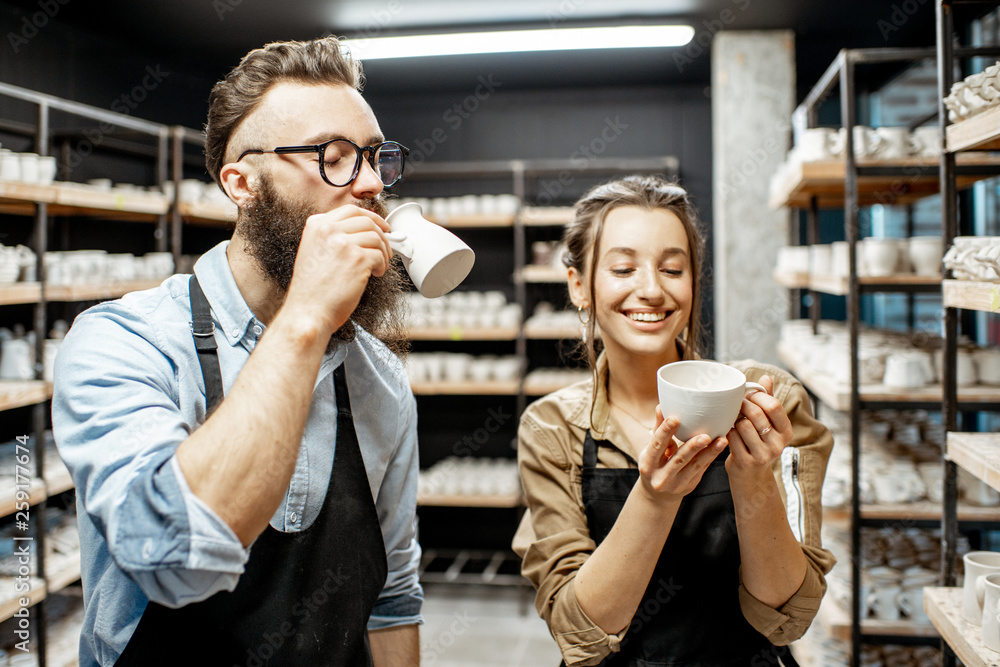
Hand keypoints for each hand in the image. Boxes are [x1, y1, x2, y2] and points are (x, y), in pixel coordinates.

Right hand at [283, 204, 391, 336]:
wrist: (308, 312)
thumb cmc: (312, 290)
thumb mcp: (313, 251)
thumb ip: (331, 236)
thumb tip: (362, 231)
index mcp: (317, 226)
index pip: (350, 210)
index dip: (371, 217)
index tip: (381, 226)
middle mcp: (329, 230)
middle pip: (367, 221)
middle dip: (382, 235)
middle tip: (386, 249)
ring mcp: (344, 243)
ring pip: (376, 238)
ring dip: (383, 253)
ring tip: (379, 266)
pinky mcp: (358, 259)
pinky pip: (380, 255)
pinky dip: (382, 266)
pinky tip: (374, 274)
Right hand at [637, 405, 727, 503]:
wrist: (658, 495)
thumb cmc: (654, 465)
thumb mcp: (651, 450)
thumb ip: (658, 429)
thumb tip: (661, 407)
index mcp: (648, 464)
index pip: (656, 445)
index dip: (665, 432)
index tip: (675, 418)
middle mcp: (661, 477)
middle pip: (678, 459)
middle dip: (692, 447)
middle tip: (705, 435)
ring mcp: (677, 484)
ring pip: (695, 466)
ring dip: (709, 453)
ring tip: (721, 440)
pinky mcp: (690, 485)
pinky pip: (702, 469)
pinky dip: (711, 457)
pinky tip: (720, 446)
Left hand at [725, 376, 792, 478]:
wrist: (750, 477)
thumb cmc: (757, 443)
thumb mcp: (768, 425)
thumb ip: (768, 400)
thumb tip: (766, 377)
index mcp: (786, 432)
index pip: (774, 406)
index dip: (757, 396)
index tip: (747, 394)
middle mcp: (778, 444)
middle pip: (756, 413)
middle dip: (742, 405)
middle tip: (735, 404)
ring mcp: (762, 455)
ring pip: (742, 425)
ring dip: (733, 418)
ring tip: (732, 418)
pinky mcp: (746, 462)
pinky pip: (732, 437)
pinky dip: (727, 431)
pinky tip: (727, 431)